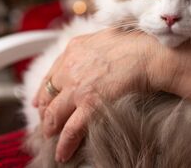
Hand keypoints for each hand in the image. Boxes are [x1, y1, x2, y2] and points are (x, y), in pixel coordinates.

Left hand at [32, 28, 172, 162]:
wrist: (149, 54)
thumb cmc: (136, 44)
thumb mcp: (105, 37)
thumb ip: (92, 47)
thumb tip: (92, 54)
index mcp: (74, 49)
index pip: (52, 74)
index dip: (45, 91)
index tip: (41, 101)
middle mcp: (70, 67)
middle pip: (49, 95)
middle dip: (45, 111)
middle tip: (46, 122)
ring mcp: (78, 87)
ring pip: (55, 113)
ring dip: (51, 128)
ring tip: (52, 139)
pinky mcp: (89, 104)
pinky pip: (71, 129)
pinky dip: (65, 144)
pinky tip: (63, 153)